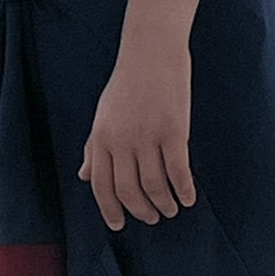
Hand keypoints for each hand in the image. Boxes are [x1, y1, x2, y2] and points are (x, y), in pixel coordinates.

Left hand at [79, 48, 196, 229]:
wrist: (151, 50)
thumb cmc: (127, 82)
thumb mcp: (103, 115)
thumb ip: (94, 147)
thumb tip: (85, 176)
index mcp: (101, 137)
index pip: (102, 186)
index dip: (110, 210)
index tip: (119, 225)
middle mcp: (121, 140)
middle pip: (129, 192)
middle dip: (141, 211)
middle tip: (152, 218)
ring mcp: (148, 136)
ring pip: (154, 186)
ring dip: (164, 204)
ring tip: (171, 209)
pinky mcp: (174, 130)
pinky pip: (178, 171)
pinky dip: (184, 190)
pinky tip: (188, 197)